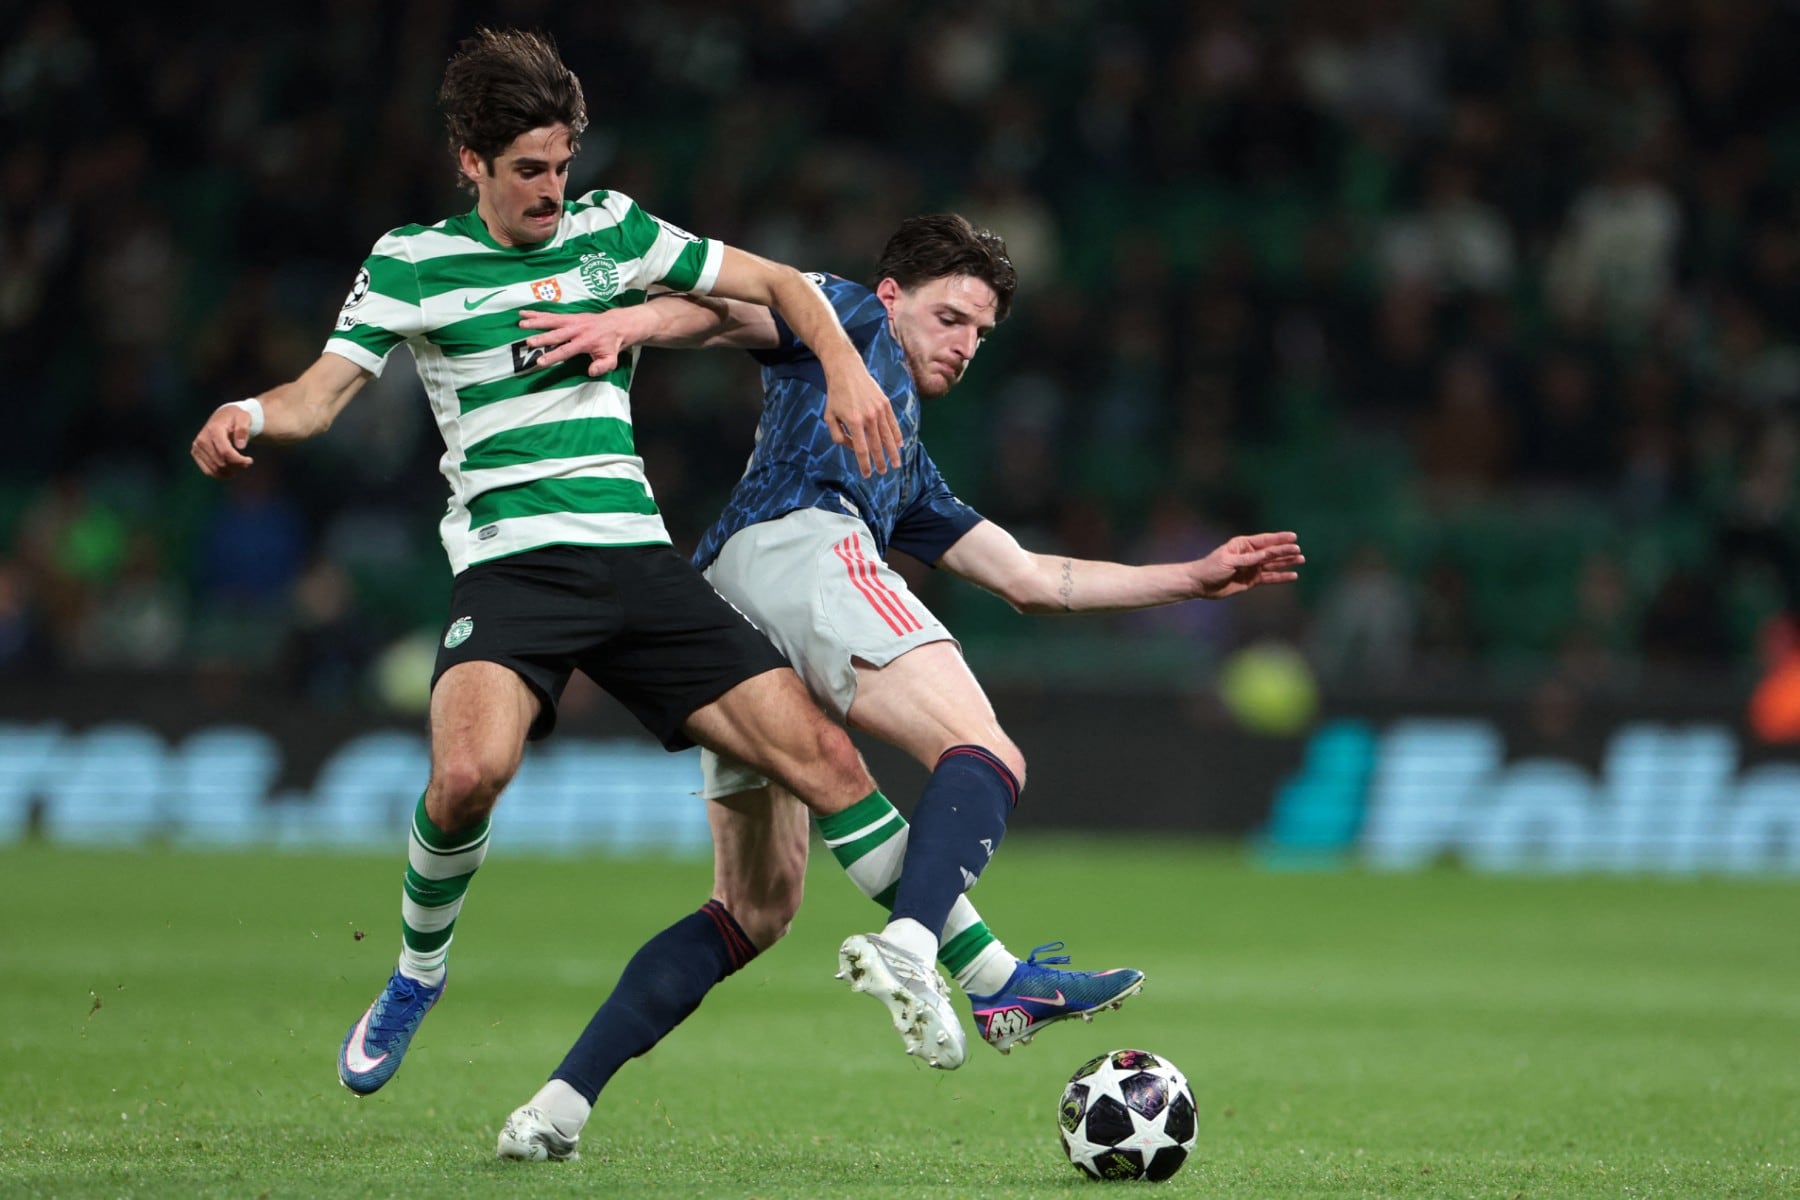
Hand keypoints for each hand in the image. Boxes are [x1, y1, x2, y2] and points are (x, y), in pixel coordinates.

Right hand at [191, 405, 256, 477]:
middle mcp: (202, 438)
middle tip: (247, 462)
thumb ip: (243, 429)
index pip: (225, 452)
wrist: (223, 417)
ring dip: (230, 472)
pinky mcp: (196, 453)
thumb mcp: (244, 418)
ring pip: (215, 469)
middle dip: (236, 466)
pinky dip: (220, 474)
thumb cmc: (236, 418)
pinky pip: (208, 471)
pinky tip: (231, 471)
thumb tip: (240, 446)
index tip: (250, 460)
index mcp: (213, 429)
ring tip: (239, 466)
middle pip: (221, 462)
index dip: (239, 460)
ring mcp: (197, 446)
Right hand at [519, 309, 645, 375]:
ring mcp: (572, 320)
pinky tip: (524, 313)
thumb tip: (591, 372)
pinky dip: (537, 313)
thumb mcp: (612, 359)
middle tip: (528, 342)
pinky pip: (551, 314)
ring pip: (552, 321)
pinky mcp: (569, 316)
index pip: (567, 350)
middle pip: (557, 334)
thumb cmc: (612, 345)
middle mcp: (578, 329)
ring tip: (521, 323)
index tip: (540, 362)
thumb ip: (603, 366)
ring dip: (536, 321)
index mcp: (586, 341)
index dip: (553, 356)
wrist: (617, 324)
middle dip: (542, 338)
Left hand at [823, 368, 902, 476]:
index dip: (865, 464)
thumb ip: (838, 436)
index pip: (861, 449)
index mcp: (854, 422)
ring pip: (888, 436)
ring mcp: (879, 410)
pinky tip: (899, 444)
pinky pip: (893, 423)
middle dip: (881, 461)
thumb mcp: (829, 416)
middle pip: (877, 445)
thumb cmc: (836, 395)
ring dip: (892, 452)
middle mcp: (869, 417)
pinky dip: (897, 435)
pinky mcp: (885, 403)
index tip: (868, 474)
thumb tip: (853, 447)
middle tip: (883, 472)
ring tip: (896, 464)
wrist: (847, 371)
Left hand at [1193, 532, 1304, 598]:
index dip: (1279, 539)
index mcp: (1243, 545)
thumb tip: (1267, 554)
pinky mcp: (1252, 580)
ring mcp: (1252, 567)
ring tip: (1301, 560)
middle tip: (1299, 551)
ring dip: (1286, 562)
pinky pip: (1269, 577)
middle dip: (1285, 551)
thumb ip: (1250, 559)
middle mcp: (1250, 555)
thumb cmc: (1211, 568)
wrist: (1201, 584)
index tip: (1294, 537)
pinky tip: (1293, 575)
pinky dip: (1280, 576)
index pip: (1265, 540)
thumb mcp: (1230, 561)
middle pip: (1272, 552)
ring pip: (1273, 564)